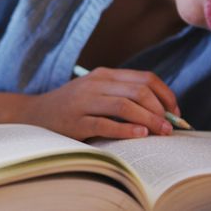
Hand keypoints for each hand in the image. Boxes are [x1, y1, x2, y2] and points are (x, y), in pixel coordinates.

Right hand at [24, 67, 179, 140]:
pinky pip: (105, 123)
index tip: (175, 112)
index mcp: (105, 75)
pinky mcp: (76, 121)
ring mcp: (84, 102)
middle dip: (160, 109)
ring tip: (161, 132)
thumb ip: (122, 94)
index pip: (144, 78)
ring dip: (149, 119)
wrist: (35, 114)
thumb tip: (161, 111)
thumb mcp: (97, 91)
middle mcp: (96, 84)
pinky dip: (126, 129)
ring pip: (125, 106)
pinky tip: (140, 135)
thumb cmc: (73, 106)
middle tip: (171, 127)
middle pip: (138, 91)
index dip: (165, 94)